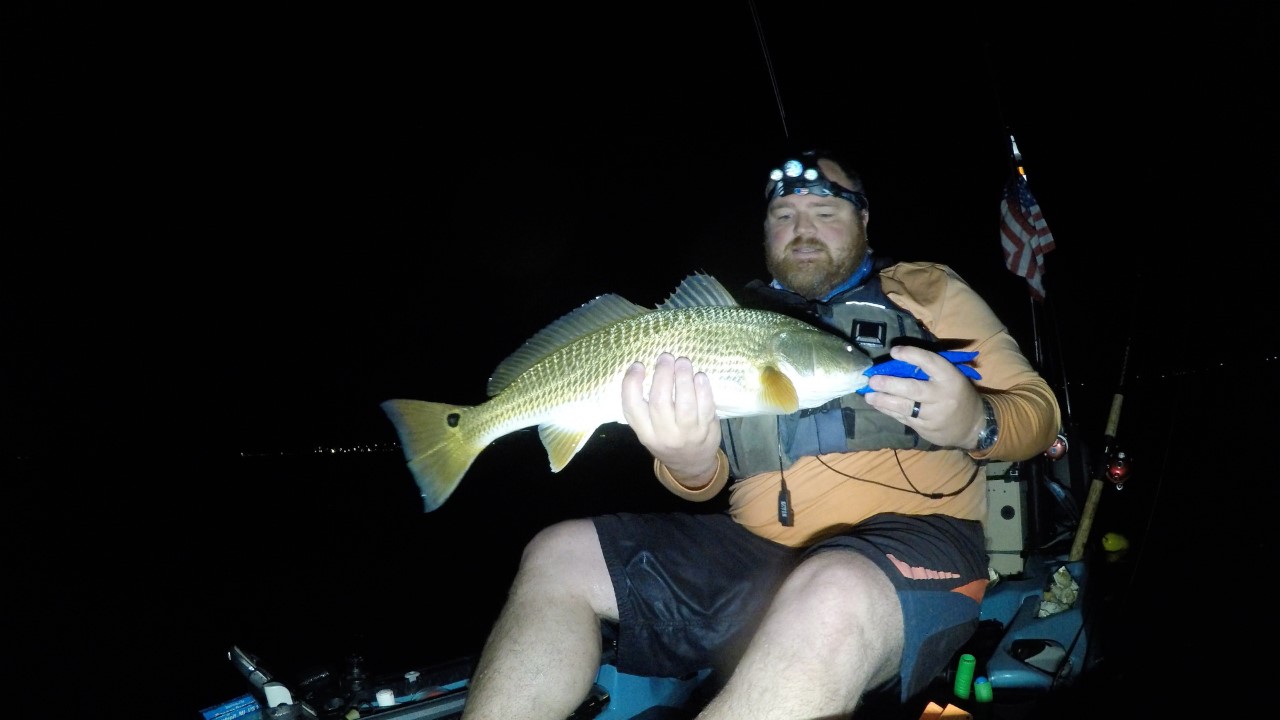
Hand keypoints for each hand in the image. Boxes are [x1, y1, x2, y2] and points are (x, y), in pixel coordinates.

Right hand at [621, 352, 722, 483]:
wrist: (691, 465)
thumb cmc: (666, 440)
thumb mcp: (648, 431)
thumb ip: (644, 407)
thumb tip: (643, 368)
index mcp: (645, 432)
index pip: (632, 407)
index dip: (632, 383)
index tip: (638, 365)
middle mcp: (664, 434)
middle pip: (660, 401)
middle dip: (662, 374)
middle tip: (666, 357)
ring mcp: (687, 434)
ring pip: (684, 403)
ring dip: (683, 377)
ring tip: (682, 361)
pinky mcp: (707, 430)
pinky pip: (705, 407)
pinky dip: (703, 389)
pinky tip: (699, 376)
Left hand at [863, 345, 984, 448]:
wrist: (973, 425)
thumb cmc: (957, 393)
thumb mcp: (952, 376)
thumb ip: (930, 369)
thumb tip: (897, 359)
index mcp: (950, 378)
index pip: (930, 362)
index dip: (911, 355)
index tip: (894, 351)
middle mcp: (942, 397)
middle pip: (913, 389)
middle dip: (889, 384)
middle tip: (872, 380)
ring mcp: (934, 416)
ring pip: (904, 407)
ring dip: (883, 401)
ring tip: (868, 395)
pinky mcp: (925, 429)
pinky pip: (903, 418)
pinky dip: (888, 411)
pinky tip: (878, 404)